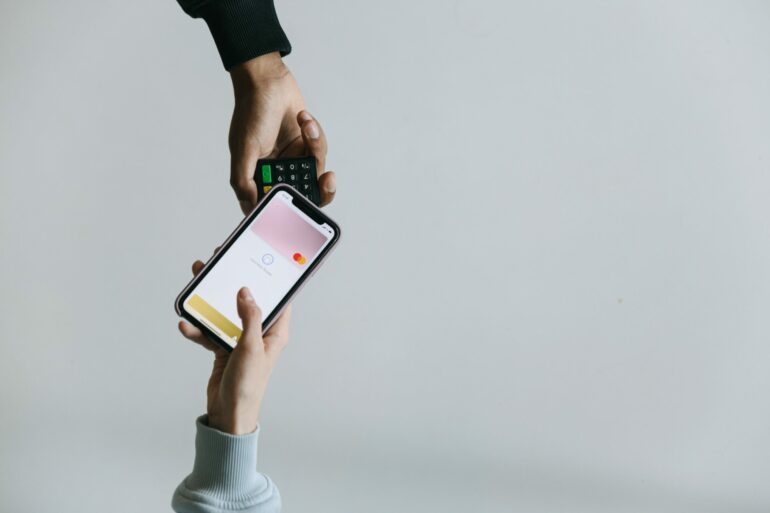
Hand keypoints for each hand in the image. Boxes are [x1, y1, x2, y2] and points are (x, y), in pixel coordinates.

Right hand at [179, 260, 289, 434]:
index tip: (258, 258)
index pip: (278, 298)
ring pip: (224, 312)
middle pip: (246, 300)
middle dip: (231, 283)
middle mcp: (260, 333)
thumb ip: (250, 319)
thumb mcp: (251, 349)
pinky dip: (198, 329)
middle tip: (219, 262)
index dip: (270, 278)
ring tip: (197, 283)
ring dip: (209, 301)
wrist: (228, 415)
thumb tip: (246, 292)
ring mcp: (240, 340)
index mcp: (275, 331)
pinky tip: (186, 326)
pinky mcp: (224, 348)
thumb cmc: (248, 386)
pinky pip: (209, 332)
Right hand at [229, 52, 336, 213]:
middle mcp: (276, 171)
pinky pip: (320, 149)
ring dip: (315, 147)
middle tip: (327, 180)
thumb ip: (244, 181)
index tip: (305, 209)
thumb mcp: (244, 149)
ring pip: (316, 171)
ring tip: (307, 126)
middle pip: (304, 195)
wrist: (268, 81)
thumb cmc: (251, 111)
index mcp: (258, 177)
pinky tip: (304, 119)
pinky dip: (315, 134)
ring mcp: (293, 158)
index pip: (276, 204)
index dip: (291, 210)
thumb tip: (250, 208)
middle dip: (319, 189)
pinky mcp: (307, 144)